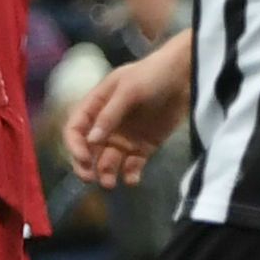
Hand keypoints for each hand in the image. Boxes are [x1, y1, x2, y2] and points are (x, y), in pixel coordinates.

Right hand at [64, 41, 190, 188]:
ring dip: (106, 173)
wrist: (185, 77)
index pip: (75, 128)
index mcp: (96, 105)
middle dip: (86, 165)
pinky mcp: (144, 147)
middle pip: (88, 149)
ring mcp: (125, 137)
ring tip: (110, 184)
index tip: (84, 160)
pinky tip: (132, 179)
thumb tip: (91, 141)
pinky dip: (130, 174)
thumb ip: (109, 115)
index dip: (75, 145)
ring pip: (108, 160)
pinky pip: (132, 165)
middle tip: (91, 179)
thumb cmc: (152, 75)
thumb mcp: (128, 90)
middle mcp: (107, 124)